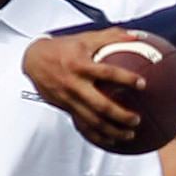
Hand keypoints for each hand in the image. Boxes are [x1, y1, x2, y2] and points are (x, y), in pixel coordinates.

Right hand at [26, 29, 150, 146]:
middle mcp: (75, 85)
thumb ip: (111, 36)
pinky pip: (82, 125)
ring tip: (129, 135)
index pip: (107, 73)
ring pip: (92, 120)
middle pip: (100, 105)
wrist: (33, 60)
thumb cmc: (62, 48)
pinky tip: (111, 140)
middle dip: (120, 115)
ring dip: (112, 130)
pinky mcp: (65, 108)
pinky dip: (97, 136)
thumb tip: (136, 35)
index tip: (142, 83)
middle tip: (137, 120)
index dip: (125, 78)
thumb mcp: (85, 38)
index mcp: (81, 66)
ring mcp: (69, 99)